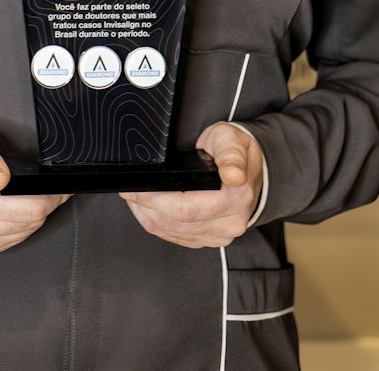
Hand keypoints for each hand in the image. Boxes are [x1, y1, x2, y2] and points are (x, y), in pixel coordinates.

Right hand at [0, 122, 69, 254]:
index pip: (29, 208)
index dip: (52, 195)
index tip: (60, 184)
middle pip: (31, 221)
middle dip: (48, 203)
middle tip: (54, 187)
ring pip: (25, 232)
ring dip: (36, 215)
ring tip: (37, 194)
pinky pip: (12, 240)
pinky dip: (22, 225)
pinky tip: (19, 208)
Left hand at [119, 122, 262, 248]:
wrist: (252, 170)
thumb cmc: (236, 150)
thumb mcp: (233, 140)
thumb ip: (231, 154)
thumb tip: (233, 175)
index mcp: (237, 197)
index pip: (187, 208)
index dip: (155, 201)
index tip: (134, 190)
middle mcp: (230, 222)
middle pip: (175, 223)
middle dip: (145, 206)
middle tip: (127, 190)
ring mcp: (220, 235)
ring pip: (172, 232)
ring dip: (147, 216)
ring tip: (133, 196)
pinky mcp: (209, 239)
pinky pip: (176, 237)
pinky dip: (157, 223)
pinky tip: (147, 208)